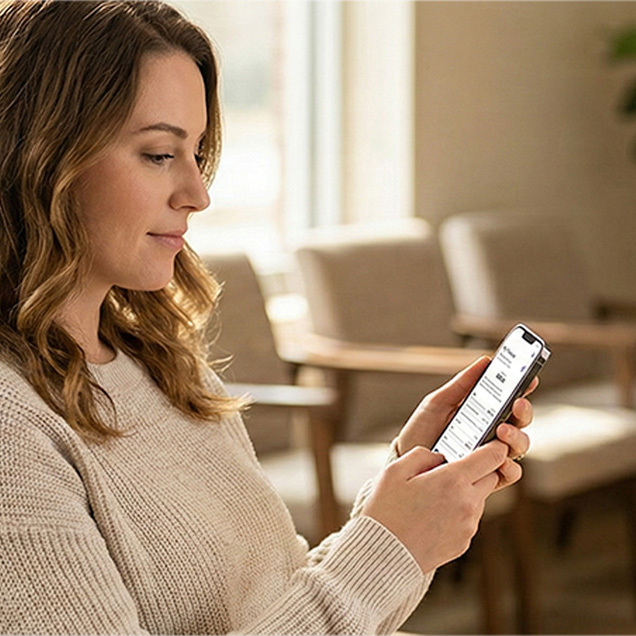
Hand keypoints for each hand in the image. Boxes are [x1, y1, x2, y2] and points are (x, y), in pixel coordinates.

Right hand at [362, 441, 507, 573]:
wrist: (383, 554)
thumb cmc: (386, 510)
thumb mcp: (396, 470)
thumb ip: (423, 454)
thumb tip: (441, 457)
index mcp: (452, 481)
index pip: (492, 458)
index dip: (495, 447)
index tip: (493, 443)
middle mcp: (467, 503)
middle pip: (490, 477)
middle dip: (477, 469)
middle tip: (452, 468)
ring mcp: (468, 526)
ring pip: (478, 498)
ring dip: (465, 491)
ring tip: (433, 496)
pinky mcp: (464, 542)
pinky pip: (468, 519)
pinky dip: (457, 512)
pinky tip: (432, 515)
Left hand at [396, 356, 535, 489]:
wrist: (405, 462)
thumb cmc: (422, 429)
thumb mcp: (438, 403)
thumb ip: (461, 384)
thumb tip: (485, 361)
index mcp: (485, 412)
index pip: (511, 397)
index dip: (524, 386)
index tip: (529, 376)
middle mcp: (493, 433)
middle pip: (521, 420)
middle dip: (524, 410)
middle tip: (516, 403)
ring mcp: (492, 455)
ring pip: (520, 445)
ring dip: (517, 436)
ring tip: (501, 430)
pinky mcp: (489, 477)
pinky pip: (511, 472)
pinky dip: (509, 465)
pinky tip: (499, 459)